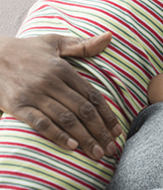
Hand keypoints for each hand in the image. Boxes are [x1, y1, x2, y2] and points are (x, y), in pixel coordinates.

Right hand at [0, 33, 120, 158]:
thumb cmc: (26, 50)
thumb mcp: (55, 42)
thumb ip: (83, 45)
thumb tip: (109, 37)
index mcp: (63, 69)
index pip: (92, 96)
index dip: (107, 115)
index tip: (117, 130)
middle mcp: (51, 82)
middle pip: (82, 110)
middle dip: (100, 131)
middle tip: (112, 149)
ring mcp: (33, 95)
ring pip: (66, 119)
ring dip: (84, 138)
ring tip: (97, 153)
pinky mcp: (17, 106)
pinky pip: (40, 123)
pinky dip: (58, 135)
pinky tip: (72, 147)